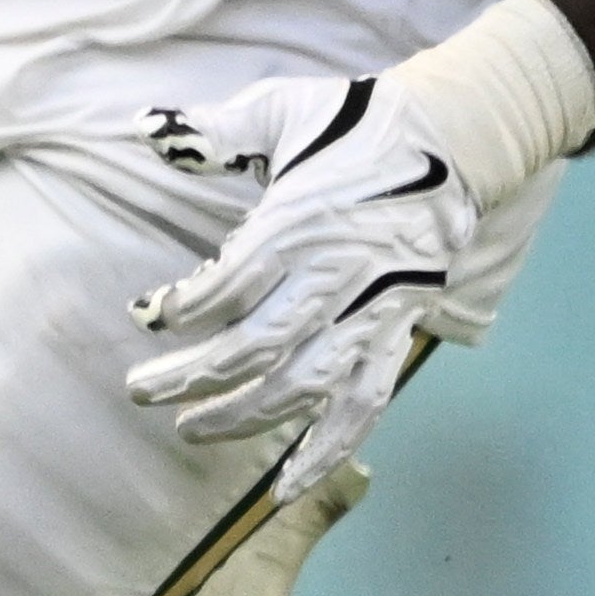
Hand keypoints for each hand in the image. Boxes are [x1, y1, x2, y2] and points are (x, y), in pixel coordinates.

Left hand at [129, 73, 502, 502]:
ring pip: (300, 386)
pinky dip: (327, 451)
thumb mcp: (281, 109)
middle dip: (190, 378)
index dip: (181, 309)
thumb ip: (215, 131)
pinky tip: (286, 487)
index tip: (148, 316)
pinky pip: (363, 405)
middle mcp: (329, 277)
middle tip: (142, 392)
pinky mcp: (395, 332)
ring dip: (242, 417)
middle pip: (252, 347)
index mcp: (297, 223)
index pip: (225, 286)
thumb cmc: (357, 121)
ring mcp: (367, 312)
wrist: (452, 136)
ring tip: (191, 431)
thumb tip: (144, 129)